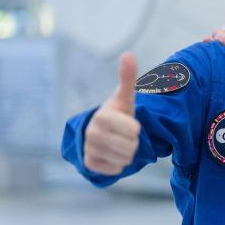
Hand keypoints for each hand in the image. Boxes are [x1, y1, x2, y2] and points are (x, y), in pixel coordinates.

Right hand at [83, 52, 141, 175]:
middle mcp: (92, 133)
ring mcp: (89, 149)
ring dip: (126, 154)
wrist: (101, 132)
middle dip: (132, 142)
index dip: (136, 128)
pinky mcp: (89, 164)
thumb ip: (128, 77)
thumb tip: (128, 54)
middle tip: (124, 135)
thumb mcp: (124, 97)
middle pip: (130, 147)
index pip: (134, 130)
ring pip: (124, 160)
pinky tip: (111, 154)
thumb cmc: (117, 113)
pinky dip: (118, 165)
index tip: (128, 123)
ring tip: (118, 143)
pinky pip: (115, 170)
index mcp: (102, 116)